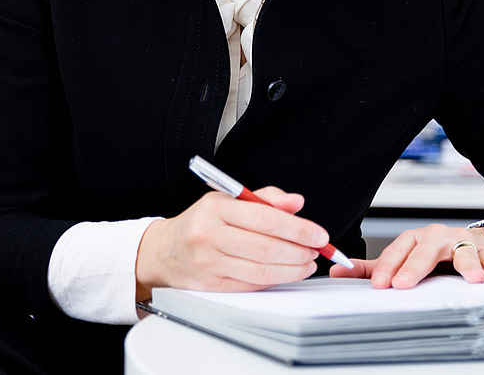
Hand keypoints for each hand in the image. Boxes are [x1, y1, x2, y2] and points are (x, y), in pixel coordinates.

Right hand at [135, 187, 329, 299]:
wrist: (165, 251)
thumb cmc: (201, 223)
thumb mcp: (227, 200)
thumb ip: (264, 199)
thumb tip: (296, 202)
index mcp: (216, 208)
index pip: (265, 218)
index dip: (297, 228)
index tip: (318, 233)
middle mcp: (210, 235)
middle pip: (266, 247)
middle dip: (299, 251)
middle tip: (316, 250)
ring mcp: (209, 263)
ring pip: (261, 270)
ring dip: (292, 269)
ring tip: (306, 263)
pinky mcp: (212, 285)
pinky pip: (251, 285)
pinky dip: (275, 280)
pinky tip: (287, 273)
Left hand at [328, 223, 483, 288]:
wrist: (473, 245)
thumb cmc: (434, 255)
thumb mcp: (404, 259)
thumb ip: (373, 268)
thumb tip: (336, 272)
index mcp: (414, 239)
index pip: (397, 251)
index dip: (387, 267)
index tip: (380, 285)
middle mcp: (436, 237)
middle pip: (425, 250)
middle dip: (414, 267)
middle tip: (404, 284)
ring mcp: (461, 241)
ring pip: (462, 250)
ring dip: (466, 264)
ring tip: (470, 278)